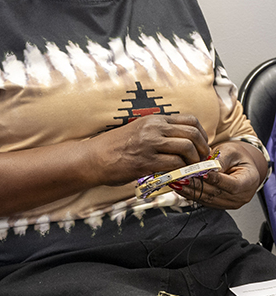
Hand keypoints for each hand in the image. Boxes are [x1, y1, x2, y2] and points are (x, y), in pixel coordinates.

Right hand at [86, 114, 210, 186]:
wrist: (92, 158)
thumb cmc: (114, 148)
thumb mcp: (138, 131)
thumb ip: (159, 133)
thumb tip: (182, 142)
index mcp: (153, 120)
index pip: (190, 120)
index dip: (202, 135)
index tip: (202, 146)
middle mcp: (153, 129)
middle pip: (192, 134)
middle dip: (203, 149)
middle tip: (202, 160)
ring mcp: (149, 144)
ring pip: (187, 148)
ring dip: (194, 161)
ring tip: (191, 169)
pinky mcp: (146, 162)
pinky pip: (175, 164)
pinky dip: (182, 171)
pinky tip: (179, 175)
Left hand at [173, 140, 266, 209]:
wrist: (239, 165)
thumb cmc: (237, 157)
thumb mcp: (231, 152)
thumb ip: (220, 160)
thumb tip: (206, 167)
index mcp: (249, 182)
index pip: (231, 185)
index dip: (215, 180)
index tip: (200, 173)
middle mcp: (241, 196)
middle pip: (216, 194)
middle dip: (196, 184)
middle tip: (181, 177)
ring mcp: (229, 203)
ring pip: (207, 199)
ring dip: (189, 191)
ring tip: (176, 181)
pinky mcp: (218, 204)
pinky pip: (202, 201)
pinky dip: (189, 193)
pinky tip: (179, 186)